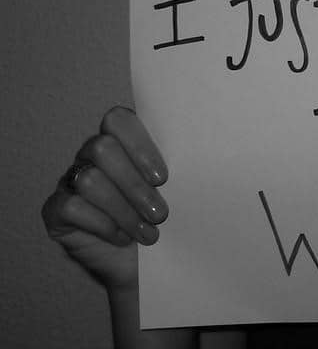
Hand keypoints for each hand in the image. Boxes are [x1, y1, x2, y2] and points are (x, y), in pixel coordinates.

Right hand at [41, 106, 168, 292]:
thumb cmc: (162, 221)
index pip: (119, 120)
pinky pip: (71, 206)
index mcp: (122, 140)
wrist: (146, 267)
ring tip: (149, 233)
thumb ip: (171, 168)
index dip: (140, 146)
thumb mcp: (174, 191)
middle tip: (160, 213)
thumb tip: (192, 156)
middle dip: (135, 184)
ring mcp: (70, 180)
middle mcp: (91, 155)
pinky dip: (103, 225)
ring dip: (124, 210)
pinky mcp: (55, 210)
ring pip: (89, 179)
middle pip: (102, 148)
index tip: (163, 178)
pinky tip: (122, 238)